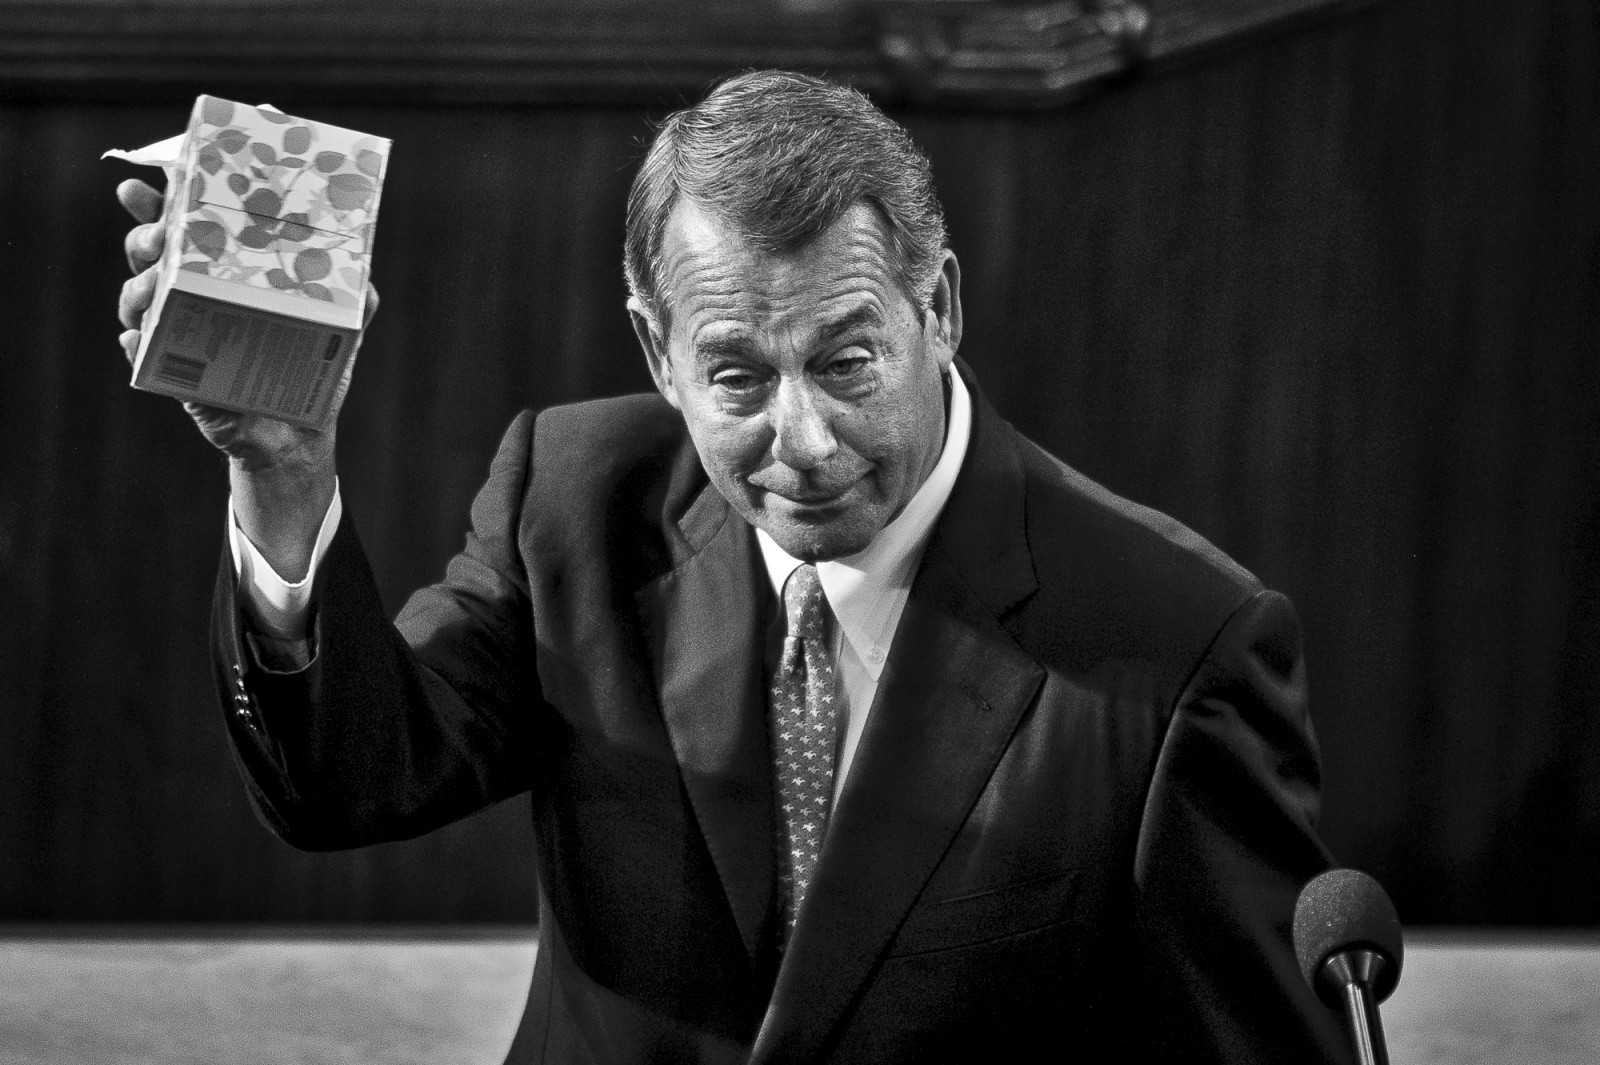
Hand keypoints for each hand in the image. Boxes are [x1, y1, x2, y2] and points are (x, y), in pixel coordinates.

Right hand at [116, 178, 379, 578]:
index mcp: (227, 278)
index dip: (161, 205)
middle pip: (151, 257)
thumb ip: (353, 300)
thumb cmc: (313, 374)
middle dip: (145, 239)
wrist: (301, 437)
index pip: (188, 232)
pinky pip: (144, 357)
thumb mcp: (340, 332)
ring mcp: (182, 336)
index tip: (148, 186)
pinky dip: (137, 344)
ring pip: (140, 301)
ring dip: (138, 288)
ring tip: (153, 286)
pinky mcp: (178, 377)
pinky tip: (138, 336)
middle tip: (160, 238)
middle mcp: (197, 300)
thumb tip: (366, 278)